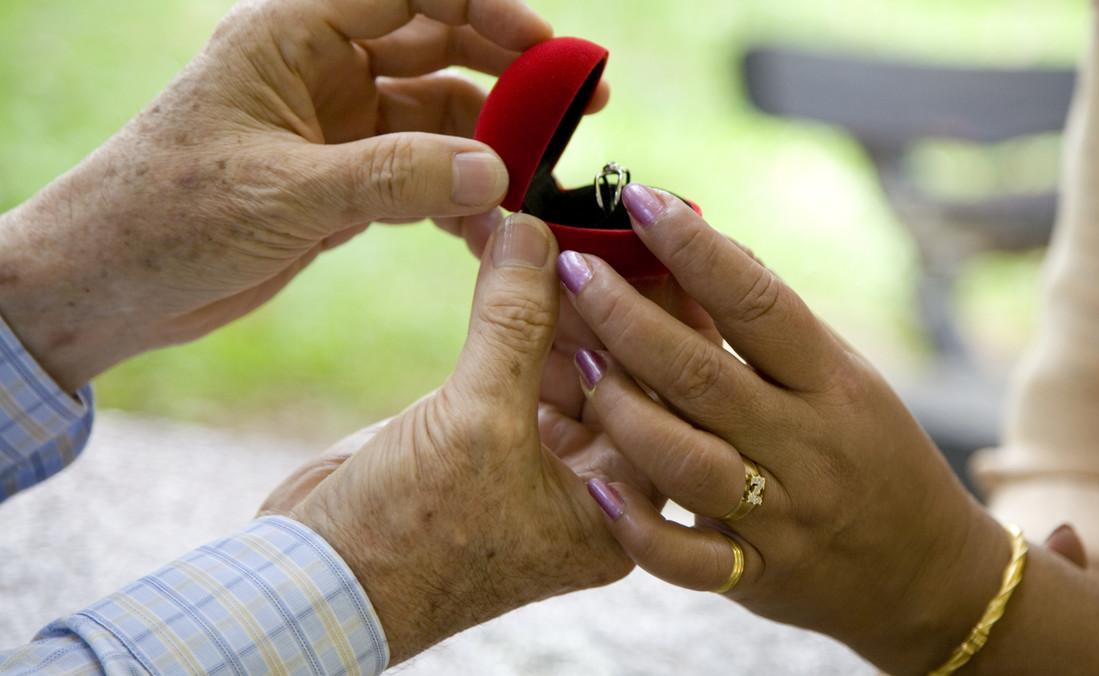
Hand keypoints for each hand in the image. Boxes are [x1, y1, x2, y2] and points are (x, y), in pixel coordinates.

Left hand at [0, 0, 555, 391]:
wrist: (111, 285)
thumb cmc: (168, 216)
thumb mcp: (287, 192)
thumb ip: (395, 178)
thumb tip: (498, 171)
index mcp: (291, 34)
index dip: (484, 8)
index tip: (546, 48)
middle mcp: (320, 70)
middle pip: (436, 44)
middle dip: (508, 70)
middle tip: (577, 103)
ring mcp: (336, 126)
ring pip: (436, 112)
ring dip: (491, 135)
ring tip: (545, 169)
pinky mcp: (342, 181)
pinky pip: (421, 168)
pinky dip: (460, 185)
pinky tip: (494, 211)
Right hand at [260, 214, 648, 664]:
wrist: (316, 582)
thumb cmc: (406, 538)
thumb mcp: (475, 423)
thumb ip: (514, 324)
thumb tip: (536, 235)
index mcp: (618, 508)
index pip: (665, 394)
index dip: (660, 314)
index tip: (653, 243)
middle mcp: (590, 486)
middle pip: (621, 372)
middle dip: (604, 299)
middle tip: (594, 224)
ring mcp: (539, 462)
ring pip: (569, 363)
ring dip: (554, 301)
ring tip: (546, 232)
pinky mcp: (490, 438)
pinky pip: (519, 365)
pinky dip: (511, 319)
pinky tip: (509, 265)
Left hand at [555, 184, 1016, 674]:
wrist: (926, 574)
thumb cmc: (873, 453)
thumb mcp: (842, 379)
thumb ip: (771, 331)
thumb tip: (701, 249)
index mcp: (833, 384)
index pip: (760, 304)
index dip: (696, 248)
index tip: (641, 199)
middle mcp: (807, 447)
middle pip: (706, 377)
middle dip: (629, 318)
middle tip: (573, 269)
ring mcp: (781, 517)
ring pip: (689, 464)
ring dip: (623, 411)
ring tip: (574, 360)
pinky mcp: (754, 576)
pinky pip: (688, 559)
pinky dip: (639, 527)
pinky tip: (597, 487)